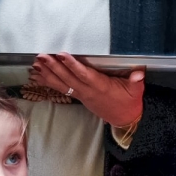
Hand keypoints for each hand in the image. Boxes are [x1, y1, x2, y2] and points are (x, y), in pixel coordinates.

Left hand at [29, 53, 144, 127]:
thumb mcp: (136, 92)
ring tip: (36, 64)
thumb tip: (139, 73)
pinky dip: (50, 81)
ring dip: (48, 74)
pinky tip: (39, 75)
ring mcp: (82, 96)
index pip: (85, 75)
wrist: (125, 119)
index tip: (62, 55)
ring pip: (63, 85)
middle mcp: (89, 92)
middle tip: (42, 56)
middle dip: (54, 67)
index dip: (73, 65)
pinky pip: (62, 89)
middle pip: (68, 79)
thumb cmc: (130, 102)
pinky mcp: (79, 97)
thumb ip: (136, 81)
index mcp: (101, 87)